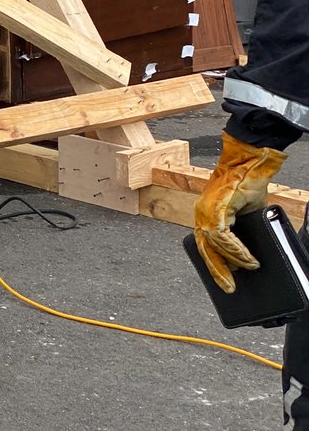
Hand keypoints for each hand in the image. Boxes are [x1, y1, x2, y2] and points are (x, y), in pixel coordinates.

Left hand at [193, 132, 286, 292]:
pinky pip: (223, 237)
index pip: (205, 243)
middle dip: (217, 271)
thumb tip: (250, 256)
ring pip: (214, 246)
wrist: (250, 161)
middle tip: (230, 289)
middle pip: (204, 249)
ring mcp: (205, 211)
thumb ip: (244, 232)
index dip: (214, 262)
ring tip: (249, 272)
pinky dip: (237, 251)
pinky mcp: (216, 209)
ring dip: (232, 262)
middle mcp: (201, 213)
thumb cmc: (247, 183)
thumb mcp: (247, 213)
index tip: (224, 279)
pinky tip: (250, 261)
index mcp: (206, 214)